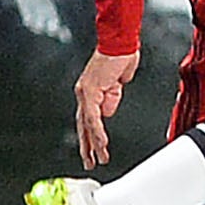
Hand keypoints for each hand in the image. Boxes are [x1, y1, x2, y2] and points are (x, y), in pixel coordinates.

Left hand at [75, 47, 141, 170]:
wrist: (120, 42)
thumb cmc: (121, 56)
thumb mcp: (119, 83)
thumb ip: (113, 98)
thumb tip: (108, 110)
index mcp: (90, 91)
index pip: (87, 119)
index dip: (90, 136)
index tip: (94, 150)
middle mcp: (83, 93)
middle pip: (82, 125)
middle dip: (86, 146)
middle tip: (89, 162)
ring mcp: (85, 92)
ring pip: (87, 124)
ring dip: (94, 144)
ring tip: (99, 158)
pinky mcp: (90, 90)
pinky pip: (93, 117)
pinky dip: (97, 131)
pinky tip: (101, 143)